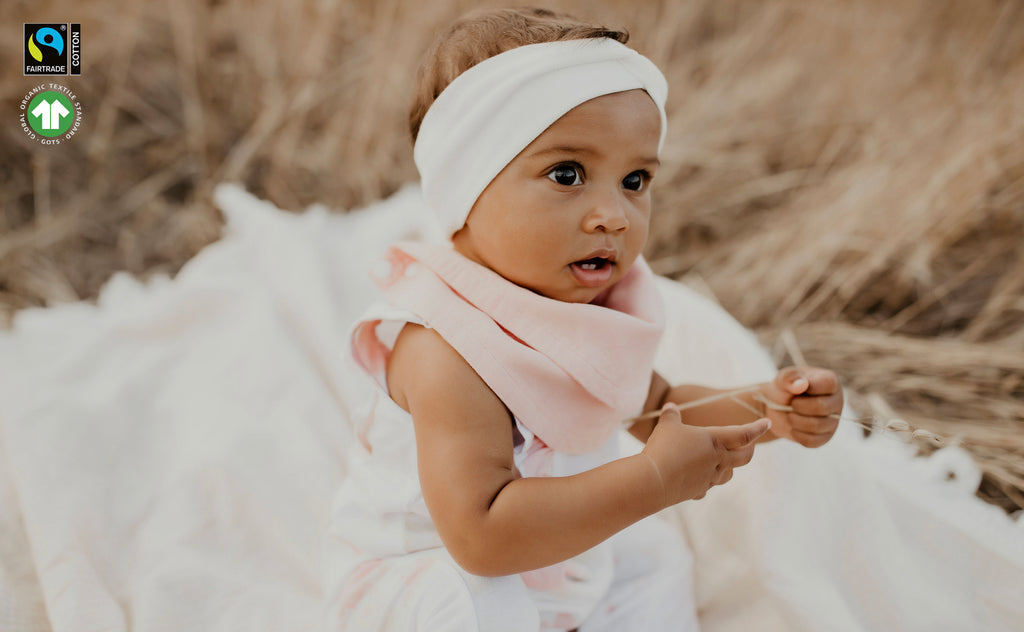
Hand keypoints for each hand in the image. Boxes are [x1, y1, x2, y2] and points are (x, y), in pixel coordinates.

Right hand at [641, 404, 770, 506]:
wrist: (655, 481)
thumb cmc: (664, 449)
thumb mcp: (667, 426)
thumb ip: (671, 415)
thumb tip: (671, 407)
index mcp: (716, 441)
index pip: (743, 434)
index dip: (757, 428)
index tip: (767, 423)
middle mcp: (718, 461)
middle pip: (743, 457)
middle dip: (748, 449)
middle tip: (750, 444)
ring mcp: (709, 479)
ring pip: (728, 474)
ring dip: (729, 467)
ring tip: (723, 461)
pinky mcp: (697, 491)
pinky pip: (706, 486)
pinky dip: (704, 482)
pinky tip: (696, 479)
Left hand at [760, 366, 842, 447]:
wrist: (777, 407)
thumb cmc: (784, 389)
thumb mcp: (783, 379)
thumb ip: (790, 378)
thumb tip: (801, 384)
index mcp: (831, 382)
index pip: (828, 384)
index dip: (810, 388)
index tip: (795, 390)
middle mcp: (836, 401)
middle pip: (822, 407)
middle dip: (799, 406)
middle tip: (790, 404)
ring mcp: (833, 421)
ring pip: (817, 426)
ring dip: (795, 421)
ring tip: (789, 414)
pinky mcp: (824, 437)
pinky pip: (812, 441)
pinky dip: (797, 434)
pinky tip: (793, 427)